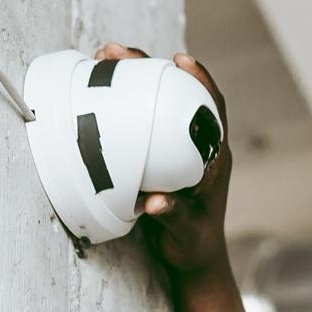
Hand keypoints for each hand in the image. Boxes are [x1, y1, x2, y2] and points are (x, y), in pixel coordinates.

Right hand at [92, 43, 233, 278]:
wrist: (190, 258)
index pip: (213, 108)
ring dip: (132, 79)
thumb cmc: (194, 245)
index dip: (200, 80)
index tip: (179, 60)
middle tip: (117, 53)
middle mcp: (196, 146)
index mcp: (213, 158)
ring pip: (157, 103)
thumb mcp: (185, 232)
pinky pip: (141, 123)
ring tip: (101, 59)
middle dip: (150, 68)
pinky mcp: (157, 157)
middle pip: (178, 94)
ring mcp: (175, 149)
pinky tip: (98, 94)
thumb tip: (154, 202)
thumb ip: (173, 216)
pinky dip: (122, 105)